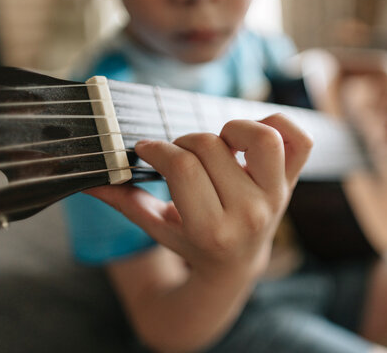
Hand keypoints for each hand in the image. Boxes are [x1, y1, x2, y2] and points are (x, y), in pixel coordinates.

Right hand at [87, 113, 311, 281]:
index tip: (146, 150)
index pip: (181, 167)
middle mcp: (250, 215)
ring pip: (261, 137)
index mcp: (213, 232)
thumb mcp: (157, 228)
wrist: (237, 264)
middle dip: (184, 143)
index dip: (156, 149)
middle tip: (178, 155)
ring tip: (219, 143)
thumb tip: (86, 178)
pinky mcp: (292, 182)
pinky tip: (251, 135)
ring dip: (232, 128)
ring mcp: (276, 197)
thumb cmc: (191, 243)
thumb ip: (123, 201)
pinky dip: (280, 123)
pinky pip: (301, 139)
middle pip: (210, 146)